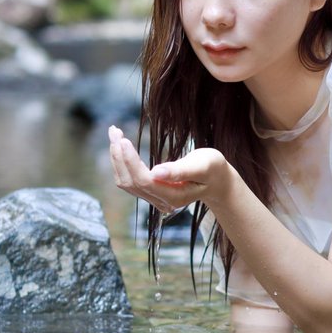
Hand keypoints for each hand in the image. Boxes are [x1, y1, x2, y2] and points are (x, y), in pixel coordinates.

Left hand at [108, 126, 228, 212]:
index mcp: (174, 196)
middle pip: (131, 182)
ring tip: (114, 133)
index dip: (131, 162)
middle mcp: (161, 202)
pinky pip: (128, 180)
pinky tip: (119, 146)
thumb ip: (181, 170)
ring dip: (117, 158)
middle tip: (114, 130)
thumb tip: (156, 172)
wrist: (217, 180)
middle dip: (119, 156)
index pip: (144, 181)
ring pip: (126, 182)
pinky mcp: (150, 192)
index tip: (123, 140)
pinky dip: (121, 162)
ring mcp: (155, 198)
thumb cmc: (212, 169)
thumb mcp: (202, 165)